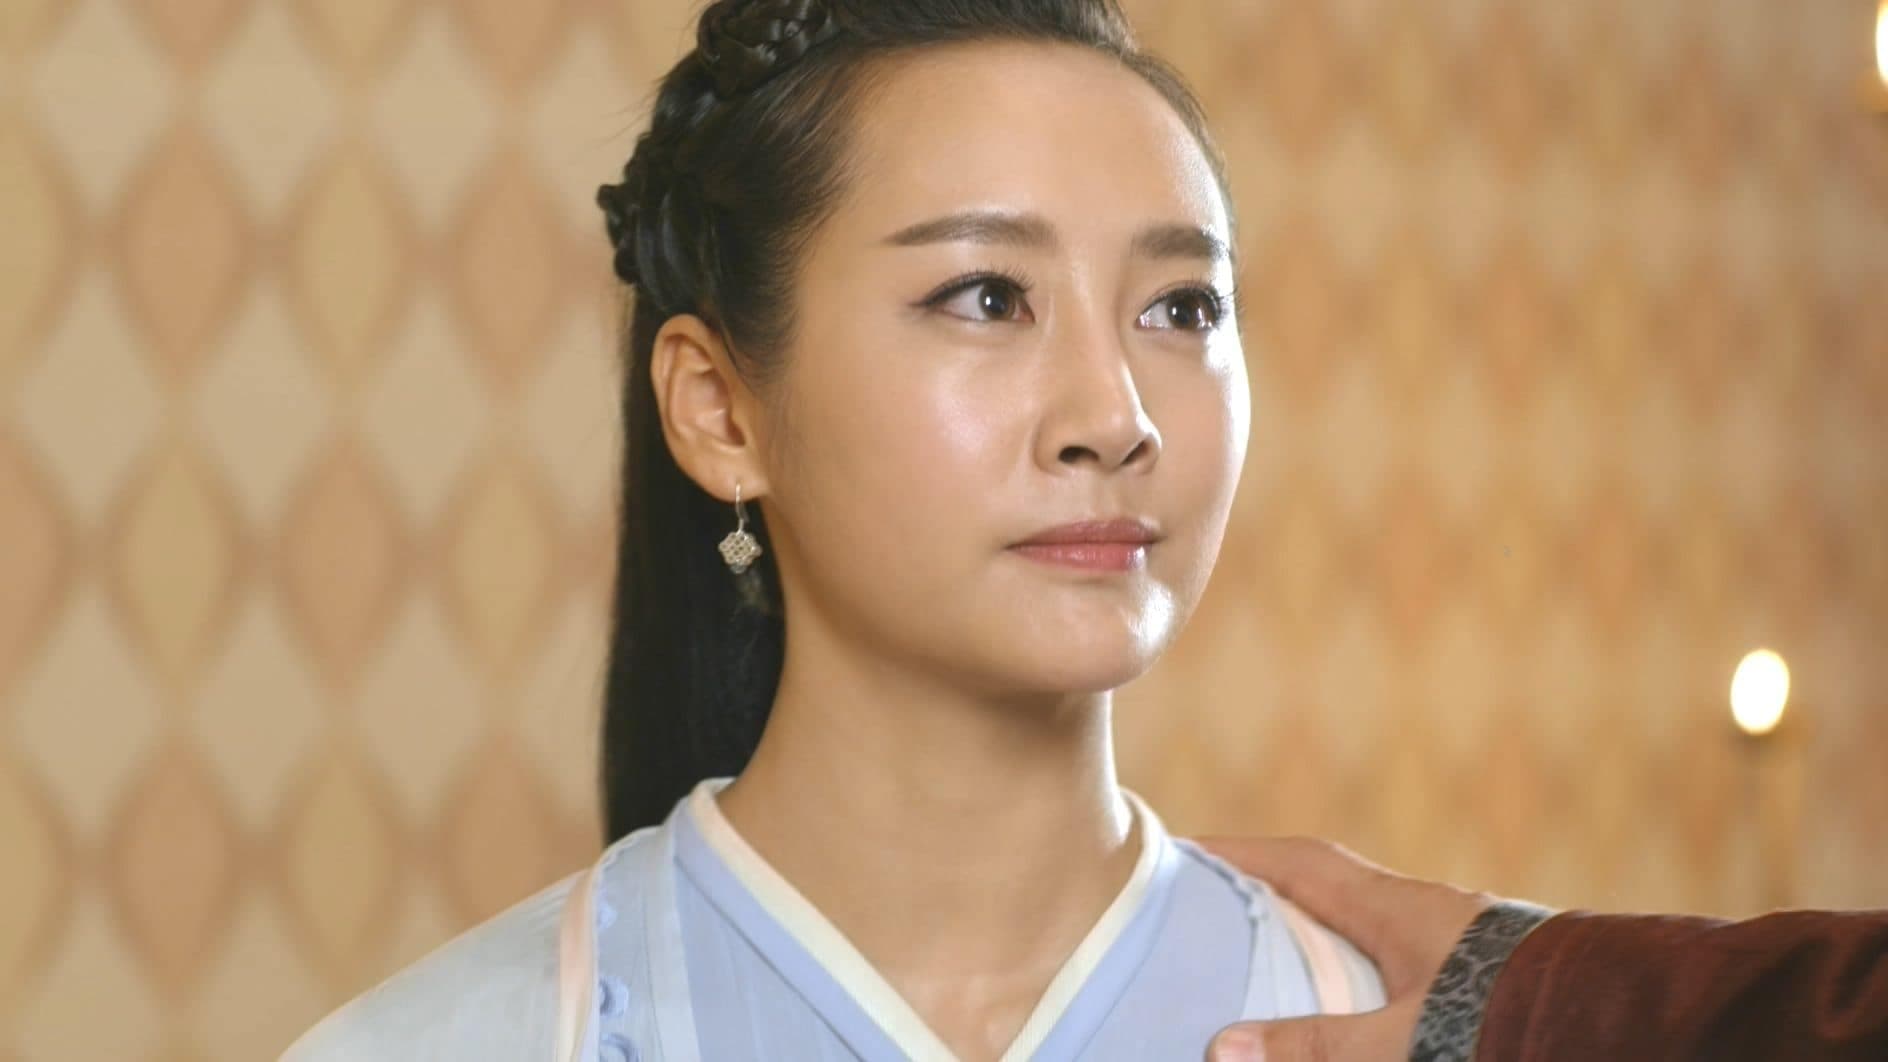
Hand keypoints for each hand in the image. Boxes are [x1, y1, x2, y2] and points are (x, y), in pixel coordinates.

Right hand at [1193, 836, 1492, 1061]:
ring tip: (1260, 955)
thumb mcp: (1404, 1038)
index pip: (1301, 861)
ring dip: (1310, 928)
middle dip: (1266, 890)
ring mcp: (1448, 936)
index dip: (1239, 854)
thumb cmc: (1505, 1015)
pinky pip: (1390, 951)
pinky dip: (1351, 962)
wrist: (1605, 1024)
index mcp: (1394, 905)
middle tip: (1207, 909)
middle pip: (1325, 884)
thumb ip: (1317, 1044)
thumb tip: (1221, 1047)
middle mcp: (1419, 908)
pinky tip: (1341, 996)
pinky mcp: (1471, 967)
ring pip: (1359, 919)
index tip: (1184, 852)